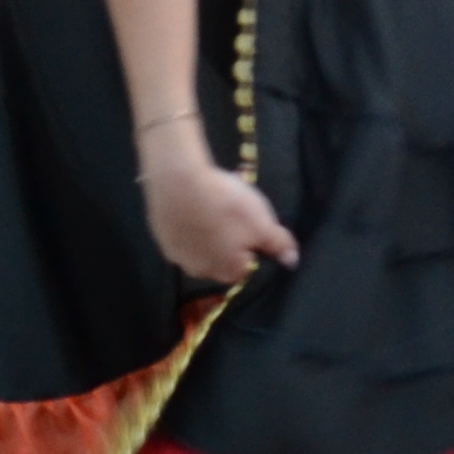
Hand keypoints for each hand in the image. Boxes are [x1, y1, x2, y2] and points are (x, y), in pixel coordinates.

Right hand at [138, 149, 298, 283]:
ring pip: (202, 246)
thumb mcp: (262, 223)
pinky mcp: (162, 238)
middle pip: (224, 258)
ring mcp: (177, 257)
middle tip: (235, 212)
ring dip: (211, 230)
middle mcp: (200, 272)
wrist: (177, 181)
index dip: (254, 246)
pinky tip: (195, 202)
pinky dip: (191, 222)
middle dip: (232, 239)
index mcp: (228, 271)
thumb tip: (291, 262)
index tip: (254, 226)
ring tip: (216, 203)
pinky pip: (183, 234)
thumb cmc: (225, 205)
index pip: (248, 267)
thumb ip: (279, 244)